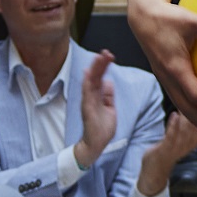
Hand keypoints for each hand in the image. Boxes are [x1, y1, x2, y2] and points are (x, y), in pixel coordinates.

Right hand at [76, 49, 120, 163]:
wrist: (95, 145)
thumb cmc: (102, 128)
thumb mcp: (110, 109)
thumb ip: (109, 96)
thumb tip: (109, 82)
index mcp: (98, 96)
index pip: (100, 77)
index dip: (104, 66)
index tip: (109, 55)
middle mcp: (91, 97)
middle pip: (95, 77)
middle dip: (100, 64)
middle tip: (105, 52)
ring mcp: (88, 102)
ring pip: (90, 82)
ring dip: (94, 69)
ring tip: (99, 57)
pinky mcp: (87, 109)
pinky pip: (86, 94)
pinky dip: (87, 83)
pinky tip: (88, 73)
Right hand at [129, 0, 196, 134]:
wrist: (143, 17)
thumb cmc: (165, 18)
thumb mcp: (187, 19)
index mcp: (174, 67)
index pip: (194, 92)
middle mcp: (168, 76)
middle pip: (186, 106)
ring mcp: (164, 77)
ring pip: (180, 103)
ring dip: (195, 117)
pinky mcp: (165, 74)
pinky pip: (177, 95)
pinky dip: (189, 106)